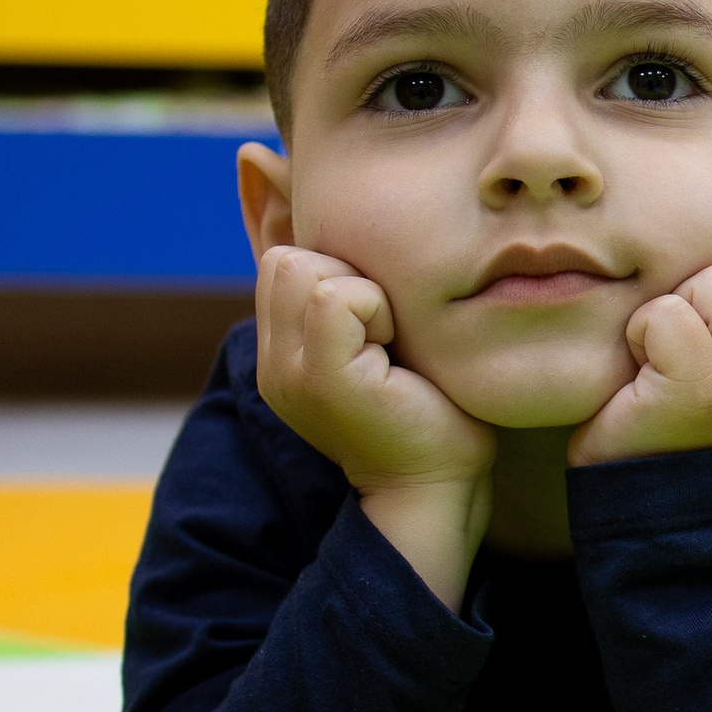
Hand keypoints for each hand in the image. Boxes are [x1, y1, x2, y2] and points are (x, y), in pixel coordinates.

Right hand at [254, 245, 493, 496]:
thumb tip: (341, 228)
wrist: (439, 482)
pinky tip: (395, 353)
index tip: (380, 326)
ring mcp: (288, 372)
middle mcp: (273, 364)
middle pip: (287, 258)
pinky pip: (334, 298)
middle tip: (387, 333)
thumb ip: (345, 298)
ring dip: (364, 292)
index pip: (282, 262)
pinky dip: (377, 309)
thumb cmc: (429, 408)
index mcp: (282, 354)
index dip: (340, 275)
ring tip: (389, 344)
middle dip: (348, 277)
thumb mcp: (375, 341)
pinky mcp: (321, 378)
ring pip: (304, 269)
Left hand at [568, 255, 711, 465]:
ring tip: (666, 365)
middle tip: (683, 360)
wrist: (656, 506)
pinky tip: (646, 376)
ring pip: (711, 282)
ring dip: (672, 314)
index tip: (711, 355)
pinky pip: (665, 312)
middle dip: (701, 301)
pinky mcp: (703, 382)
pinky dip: (641, 335)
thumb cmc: (687, 427)